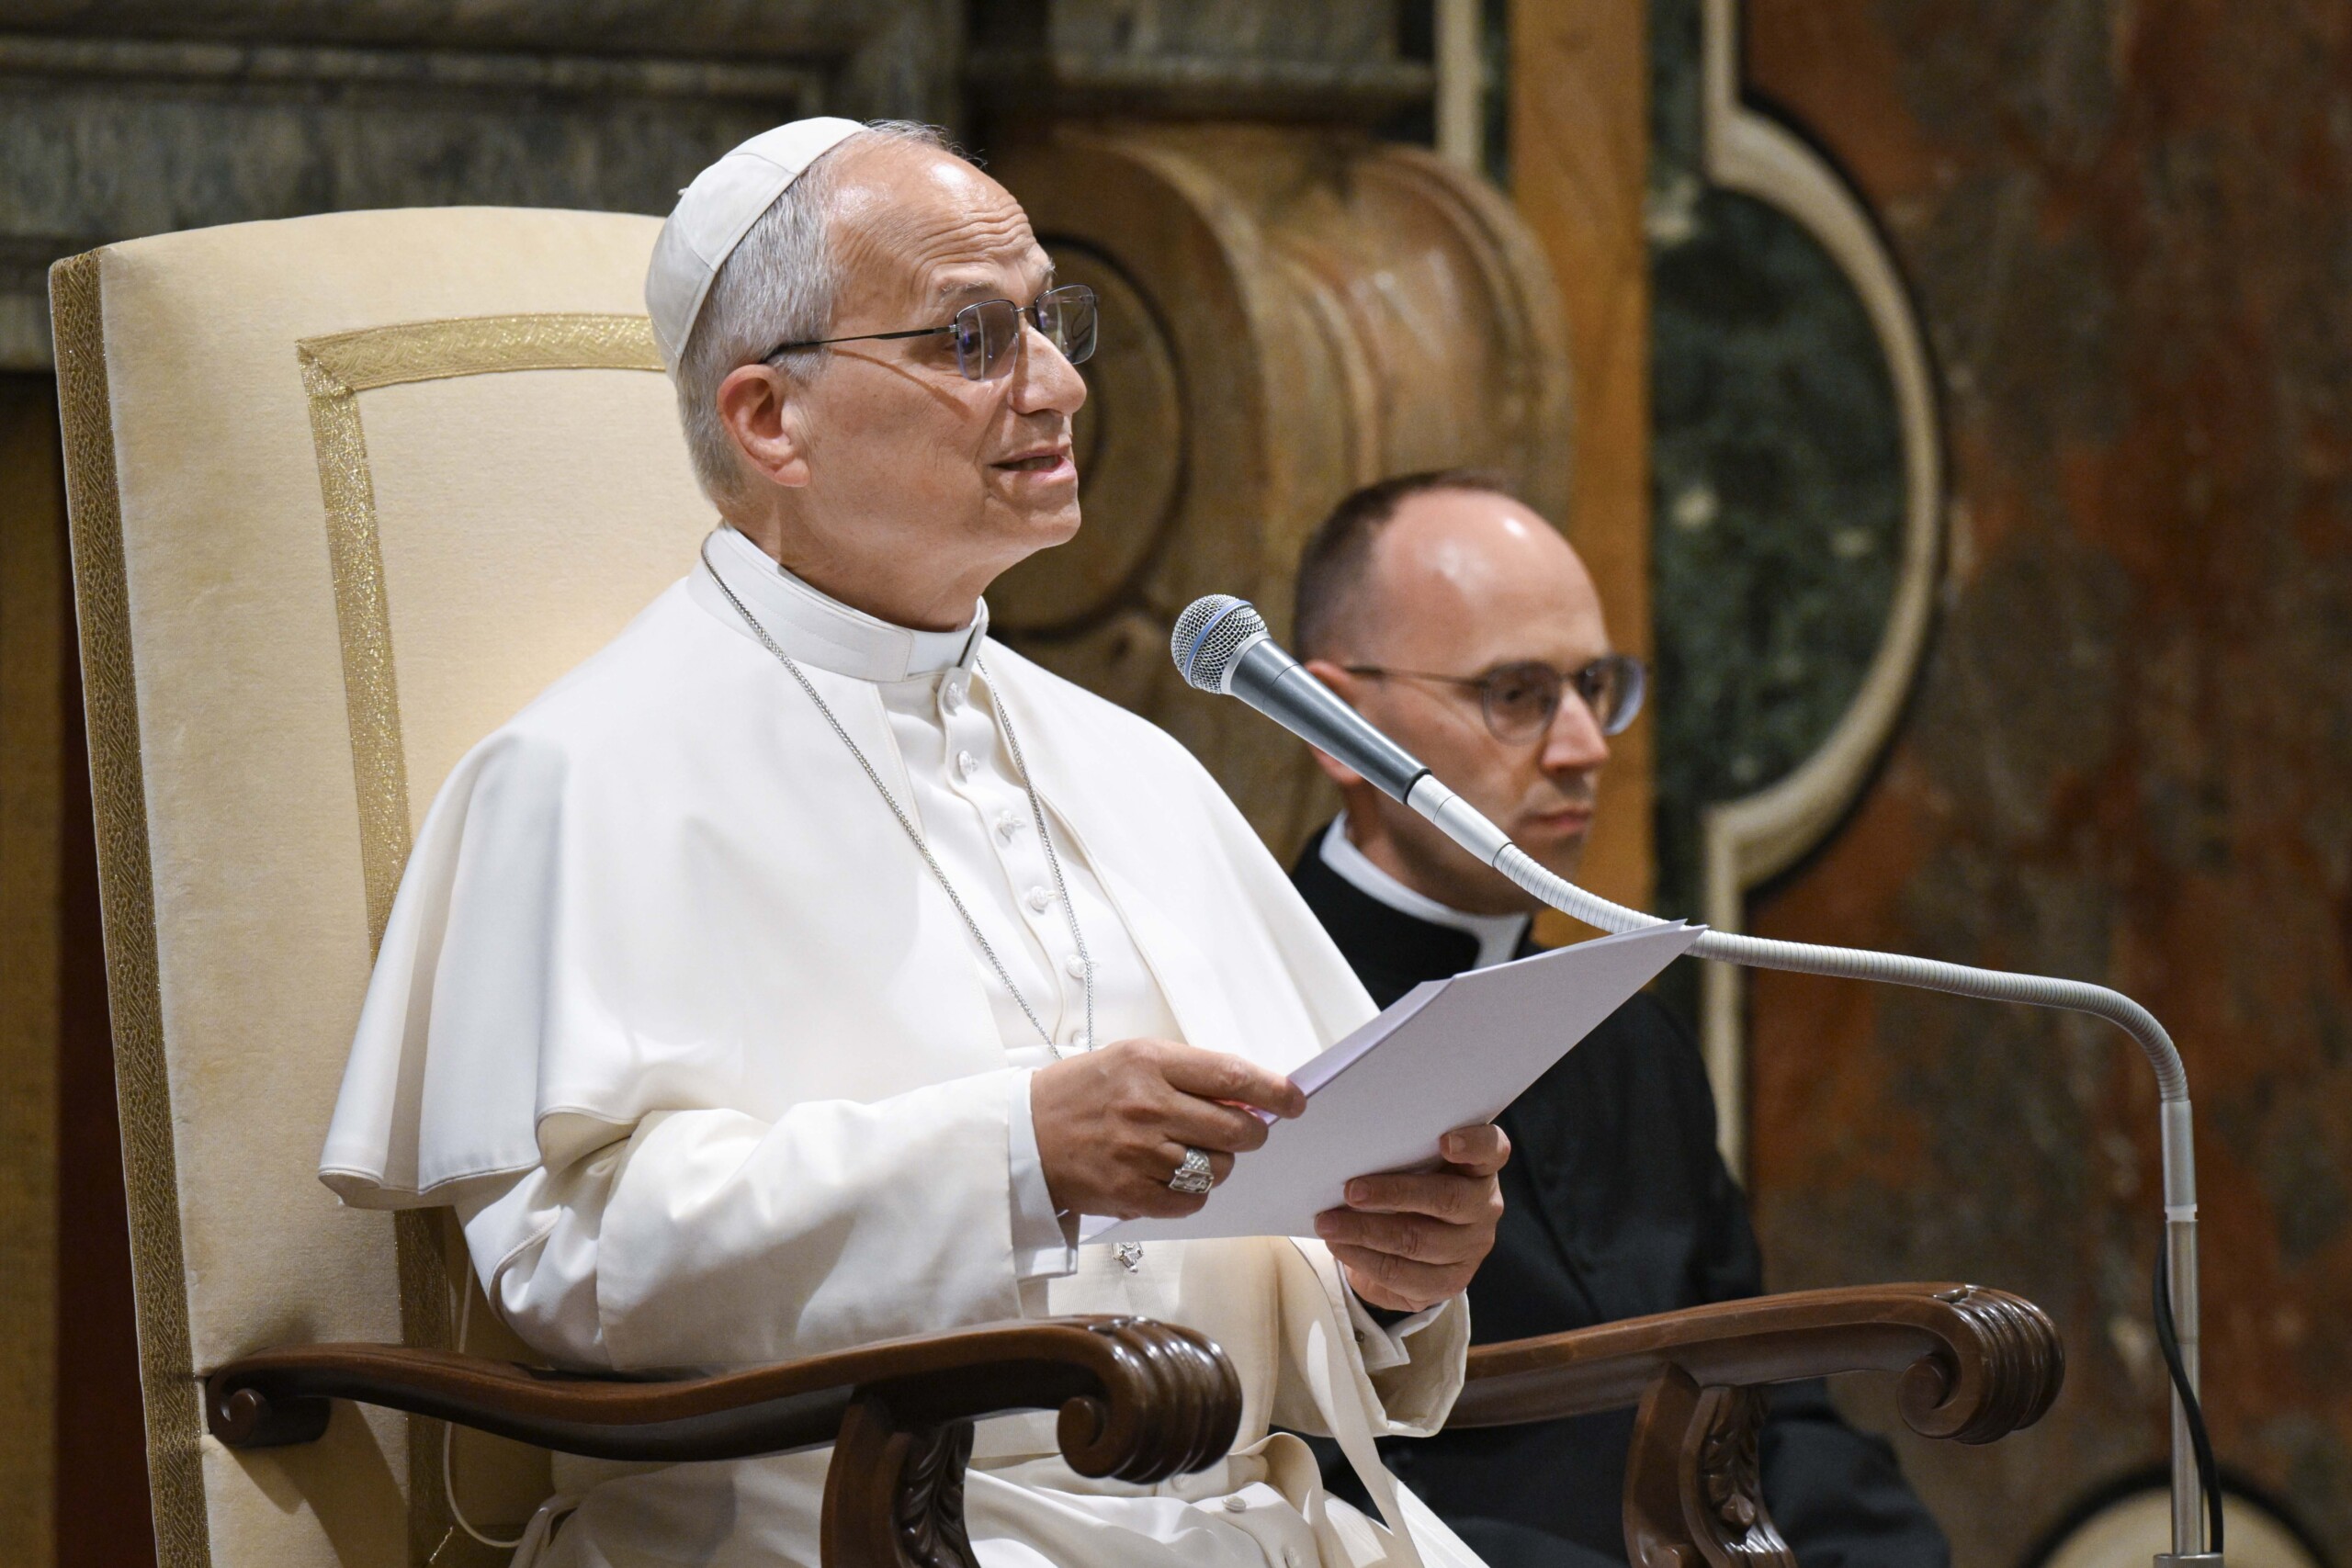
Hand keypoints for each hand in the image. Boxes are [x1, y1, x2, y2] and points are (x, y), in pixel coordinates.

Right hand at [1031, 1038, 1306, 1219]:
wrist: (1021, 1136)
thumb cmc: (1080, 1094)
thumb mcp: (1131, 1061)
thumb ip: (1188, 1073)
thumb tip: (1247, 1094)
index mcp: (1150, 1062)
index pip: (1233, 1075)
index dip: (1274, 1091)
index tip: (1293, 1100)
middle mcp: (1147, 1105)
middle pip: (1236, 1129)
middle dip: (1250, 1134)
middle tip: (1240, 1133)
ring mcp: (1139, 1153)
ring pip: (1218, 1169)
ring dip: (1216, 1165)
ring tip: (1189, 1153)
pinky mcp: (1131, 1193)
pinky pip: (1191, 1201)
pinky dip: (1190, 1193)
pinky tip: (1169, 1176)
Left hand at [1313, 1123, 1508, 1312]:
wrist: (1412, 1248)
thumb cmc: (1409, 1187)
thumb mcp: (1413, 1165)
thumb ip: (1400, 1153)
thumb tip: (1350, 1152)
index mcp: (1481, 1167)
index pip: (1492, 1149)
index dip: (1473, 1144)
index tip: (1445, 1141)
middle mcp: (1484, 1206)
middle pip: (1447, 1198)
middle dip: (1394, 1194)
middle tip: (1350, 1190)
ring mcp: (1472, 1247)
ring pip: (1419, 1241)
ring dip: (1366, 1231)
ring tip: (1328, 1223)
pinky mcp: (1450, 1282)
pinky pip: (1404, 1274)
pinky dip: (1364, 1259)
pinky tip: (1340, 1246)